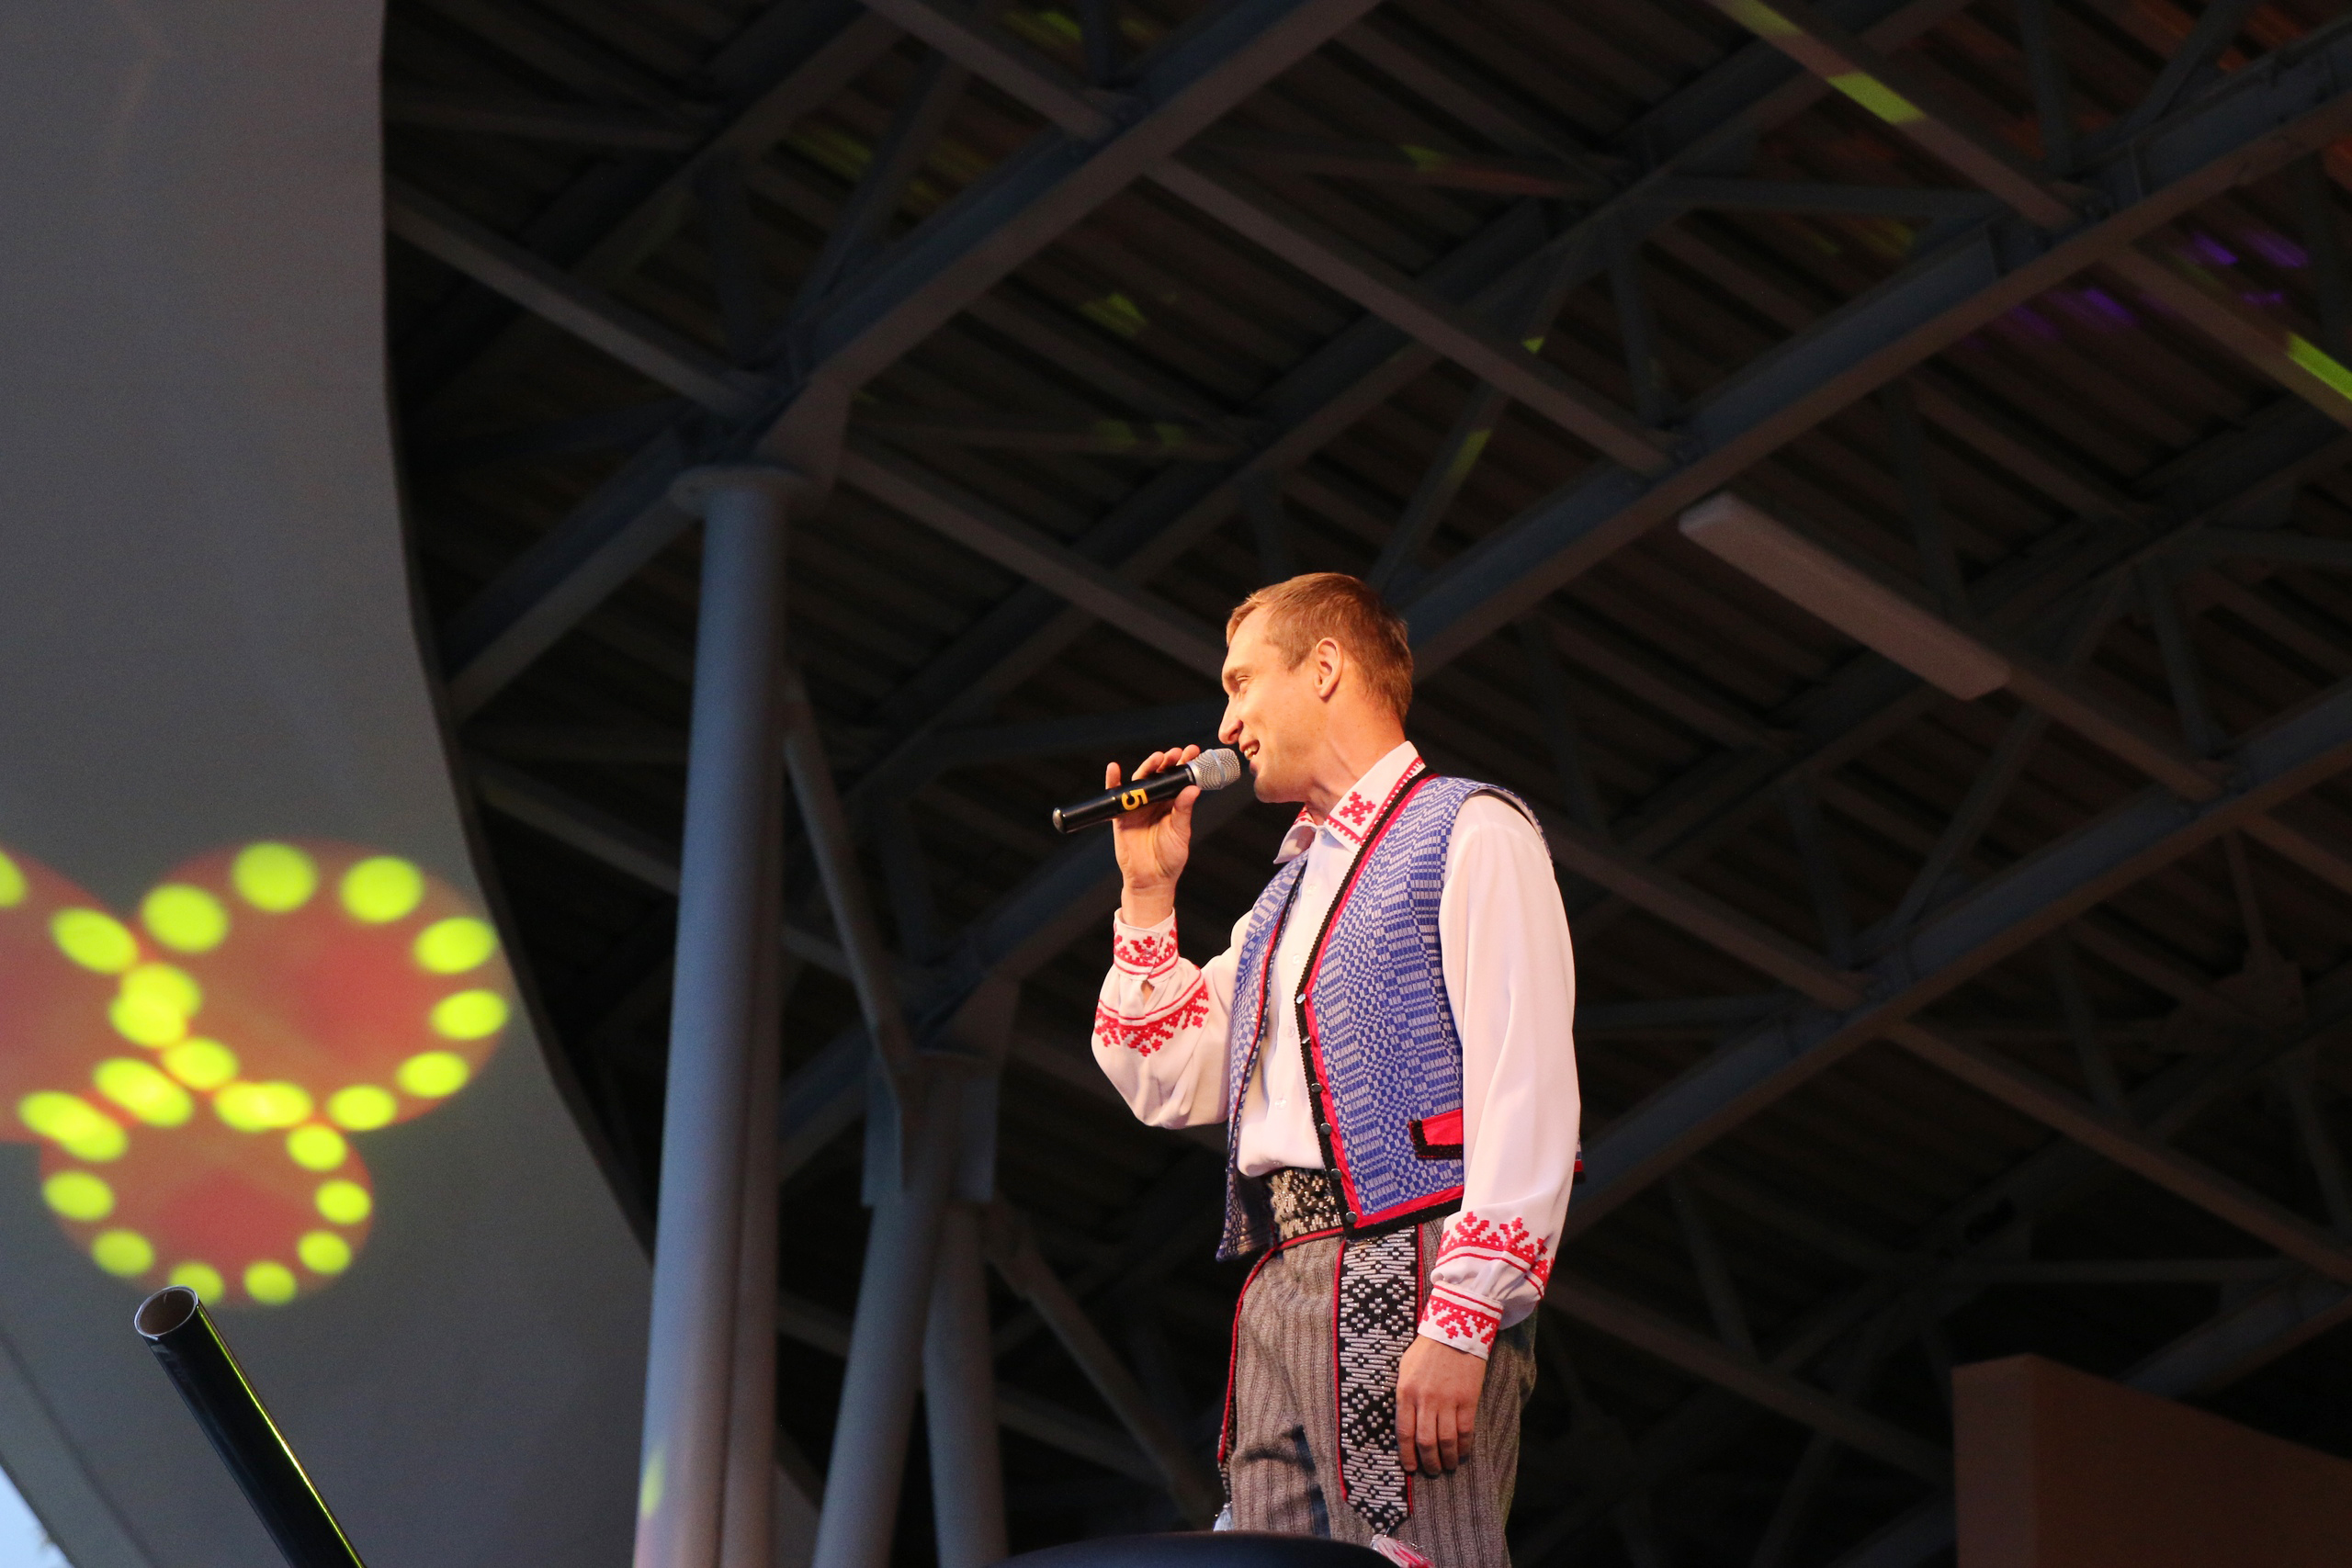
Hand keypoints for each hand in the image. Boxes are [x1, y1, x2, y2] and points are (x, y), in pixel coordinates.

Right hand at [1110, 745, 1201, 926]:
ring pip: (1141, 780)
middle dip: (1168, 761)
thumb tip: (1193, 789)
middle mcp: (1156, 801)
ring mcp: (1138, 806)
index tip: (1193, 751)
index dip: (1185, 764)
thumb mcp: (1180, 833)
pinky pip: (1115, 794)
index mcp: (1173, 804)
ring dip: (1148, 767)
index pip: (1179, 779)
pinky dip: (1112, 781)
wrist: (1150, 879)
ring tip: (1157, 758)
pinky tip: (1114, 768)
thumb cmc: (1170, 858)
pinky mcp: (1121, 814)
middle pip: (1160, 775)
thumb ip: (1184, 811)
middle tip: (1175, 754)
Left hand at [1396, 1335, 1486, 1475]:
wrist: (1454, 1330)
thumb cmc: (1426, 1349)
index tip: (1411, 1468)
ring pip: (1446, 1440)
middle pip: (1425, 1441)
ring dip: (1447, 1459)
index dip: (1407, 1455)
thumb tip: (1406, 1422)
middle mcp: (1425, 1400)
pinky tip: (1463, 1454)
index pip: (1404, 1432)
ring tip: (1448, 1466)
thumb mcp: (1405, 1369)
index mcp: (1405, 1392)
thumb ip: (1404, 1395)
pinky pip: (1465, 1431)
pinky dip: (1464, 1447)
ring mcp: (1447, 1401)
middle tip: (1432, 1471)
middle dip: (1429, 1462)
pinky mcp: (1467, 1399)